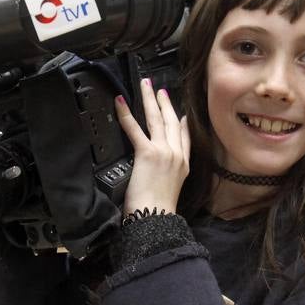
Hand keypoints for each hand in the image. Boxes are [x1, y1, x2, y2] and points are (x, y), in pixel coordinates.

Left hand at [115, 78, 189, 215]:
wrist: (156, 218)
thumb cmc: (158, 212)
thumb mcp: (171, 191)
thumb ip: (169, 176)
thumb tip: (160, 170)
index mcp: (183, 165)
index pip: (185, 138)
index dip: (182, 123)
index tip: (180, 113)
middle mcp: (176, 155)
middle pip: (172, 123)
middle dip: (165, 104)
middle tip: (160, 90)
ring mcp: (164, 152)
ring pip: (157, 119)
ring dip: (150, 100)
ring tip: (145, 86)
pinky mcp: (148, 153)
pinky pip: (135, 129)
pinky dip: (126, 114)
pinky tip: (120, 102)